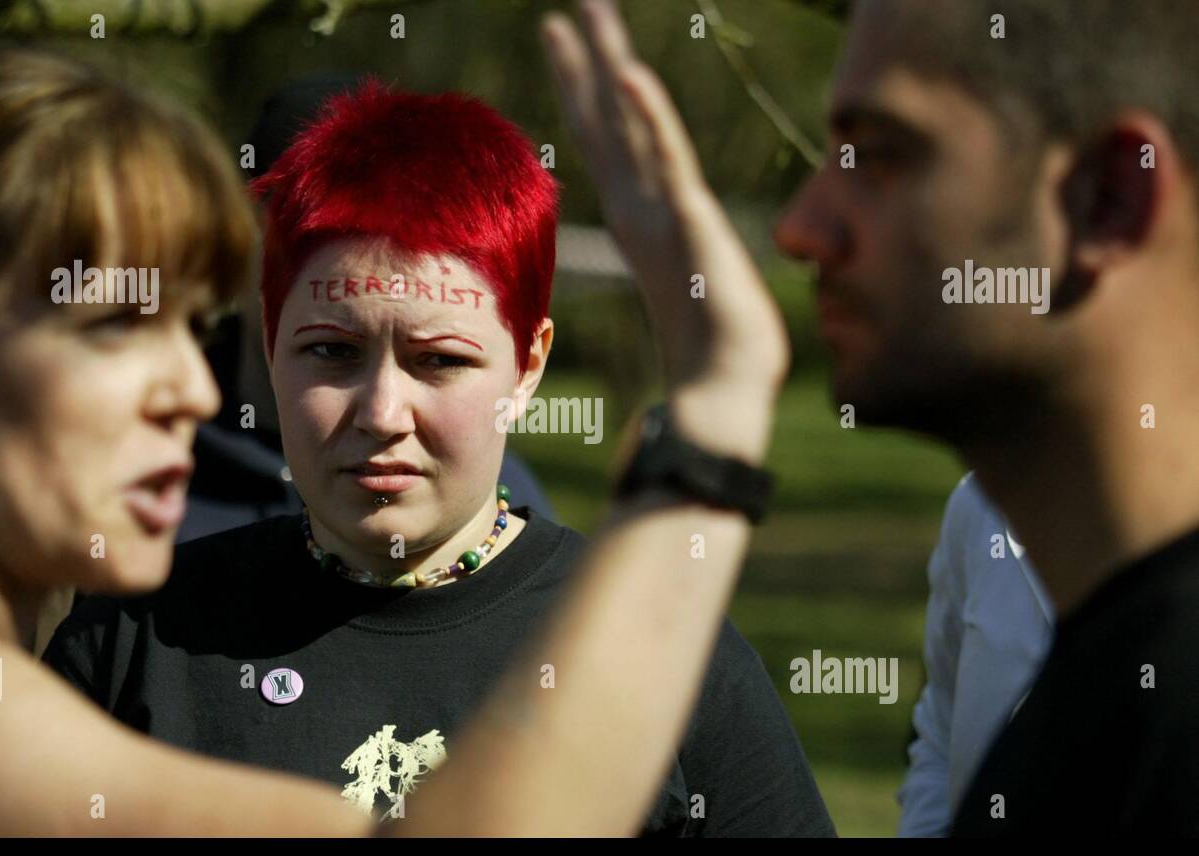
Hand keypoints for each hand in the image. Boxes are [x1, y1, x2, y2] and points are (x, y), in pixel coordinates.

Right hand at [540, 0, 789, 417]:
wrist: (721, 391)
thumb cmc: (720, 353)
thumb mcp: (703, 287)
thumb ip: (689, 265)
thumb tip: (687, 272)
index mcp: (646, 221)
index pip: (612, 142)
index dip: (588, 92)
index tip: (568, 44)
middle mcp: (642, 211)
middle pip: (606, 123)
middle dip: (585, 65)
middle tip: (562, 15)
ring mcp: (660, 214)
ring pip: (628, 126)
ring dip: (607, 65)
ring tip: (583, 13)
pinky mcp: (688, 223)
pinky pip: (666, 159)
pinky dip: (648, 116)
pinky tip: (630, 74)